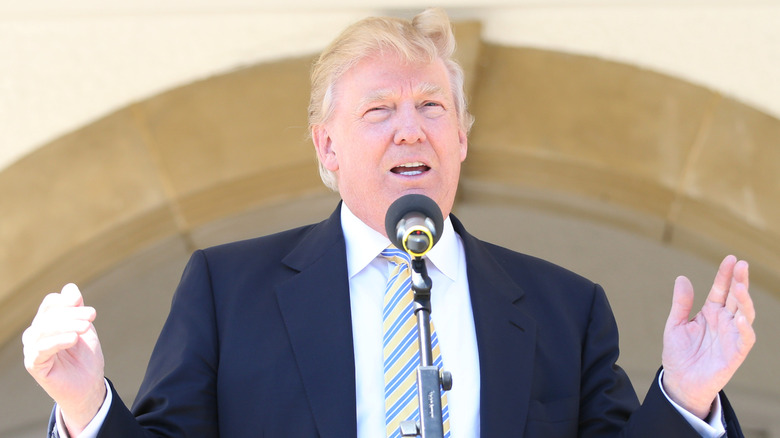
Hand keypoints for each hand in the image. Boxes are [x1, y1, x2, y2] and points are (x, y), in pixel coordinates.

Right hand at [22, 283, 106, 433]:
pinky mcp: (34, 364)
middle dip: (72, 313)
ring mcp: (33, 349)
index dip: (69, 302)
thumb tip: (70, 287)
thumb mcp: (85, 328)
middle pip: (49, 315)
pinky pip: (41, 349)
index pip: (51, 303)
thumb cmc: (85, 357)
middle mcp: (36, 334)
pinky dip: (58, 341)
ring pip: (44, 329)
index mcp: (48, 322)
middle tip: (92, 315)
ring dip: (67, 325)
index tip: (90, 309)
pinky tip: (73, 339)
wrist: (89, 385)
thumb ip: (77, 308)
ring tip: (86, 327)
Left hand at [661, 255, 755, 418]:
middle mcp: (724, 322)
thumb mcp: (675, 324)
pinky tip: (740, 316)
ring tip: (739, 286)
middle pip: (736, 298)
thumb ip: (681, 303)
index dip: (726, 275)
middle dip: (740, 281)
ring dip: (744, 301)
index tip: (731, 258)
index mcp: (710, 313)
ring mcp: (732, 336)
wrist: (679, 382)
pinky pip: (746, 338)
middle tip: (742, 264)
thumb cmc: (679, 354)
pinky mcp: (736, 353)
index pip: (721, 290)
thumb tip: (682, 278)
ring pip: (745, 314)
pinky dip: (745, 327)